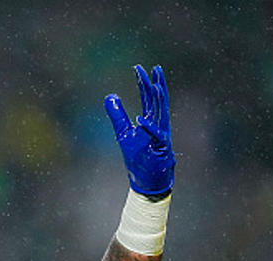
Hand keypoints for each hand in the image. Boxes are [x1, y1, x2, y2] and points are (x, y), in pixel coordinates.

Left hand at [104, 65, 174, 195]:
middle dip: (156, 85)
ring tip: (156, 85)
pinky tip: (141, 119)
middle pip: (158, 102)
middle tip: (154, 69)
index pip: (148, 98)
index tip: (138, 68)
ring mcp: (161, 136)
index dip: (143, 83)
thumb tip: (110, 96)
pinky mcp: (160, 149)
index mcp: (150, 120)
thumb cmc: (138, 157)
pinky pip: (156, 136)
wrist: (147, 180)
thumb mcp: (123, 133)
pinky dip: (149, 128)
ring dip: (159, 101)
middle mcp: (158, 125)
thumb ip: (117, 115)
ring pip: (162, 115)